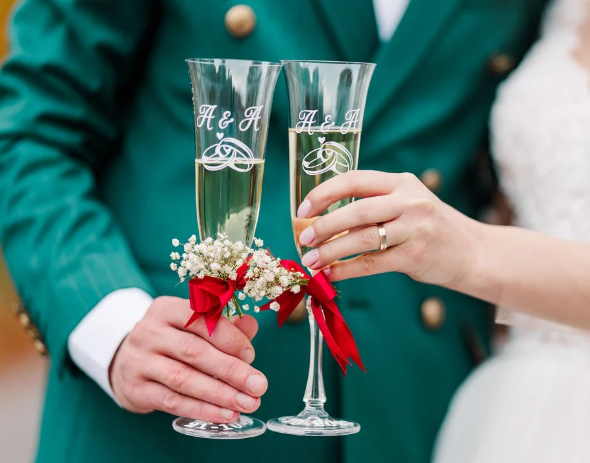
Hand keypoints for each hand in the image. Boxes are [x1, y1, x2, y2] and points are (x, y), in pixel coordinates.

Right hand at [110, 296, 266, 421]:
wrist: (126, 361)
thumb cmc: (172, 340)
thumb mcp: (193, 326)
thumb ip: (224, 326)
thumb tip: (251, 324)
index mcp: (167, 309)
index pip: (201, 319)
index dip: (229, 338)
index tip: (252, 356)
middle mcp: (149, 332)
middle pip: (194, 351)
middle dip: (231, 370)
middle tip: (259, 386)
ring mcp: (139, 361)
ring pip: (183, 379)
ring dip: (220, 394)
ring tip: (247, 404)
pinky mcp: (135, 389)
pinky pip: (172, 402)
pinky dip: (202, 409)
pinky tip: (225, 414)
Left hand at [296, 170, 482, 286]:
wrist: (473, 252)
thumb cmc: (429, 227)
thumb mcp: (407, 203)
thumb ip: (374, 204)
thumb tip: (323, 219)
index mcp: (401, 182)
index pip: (355, 179)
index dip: (324, 193)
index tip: (303, 209)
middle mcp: (409, 201)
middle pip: (357, 210)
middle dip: (324, 224)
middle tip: (303, 237)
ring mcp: (414, 228)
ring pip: (362, 238)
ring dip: (331, 251)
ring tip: (311, 260)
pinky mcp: (415, 256)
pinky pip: (372, 263)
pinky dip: (347, 270)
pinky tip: (331, 274)